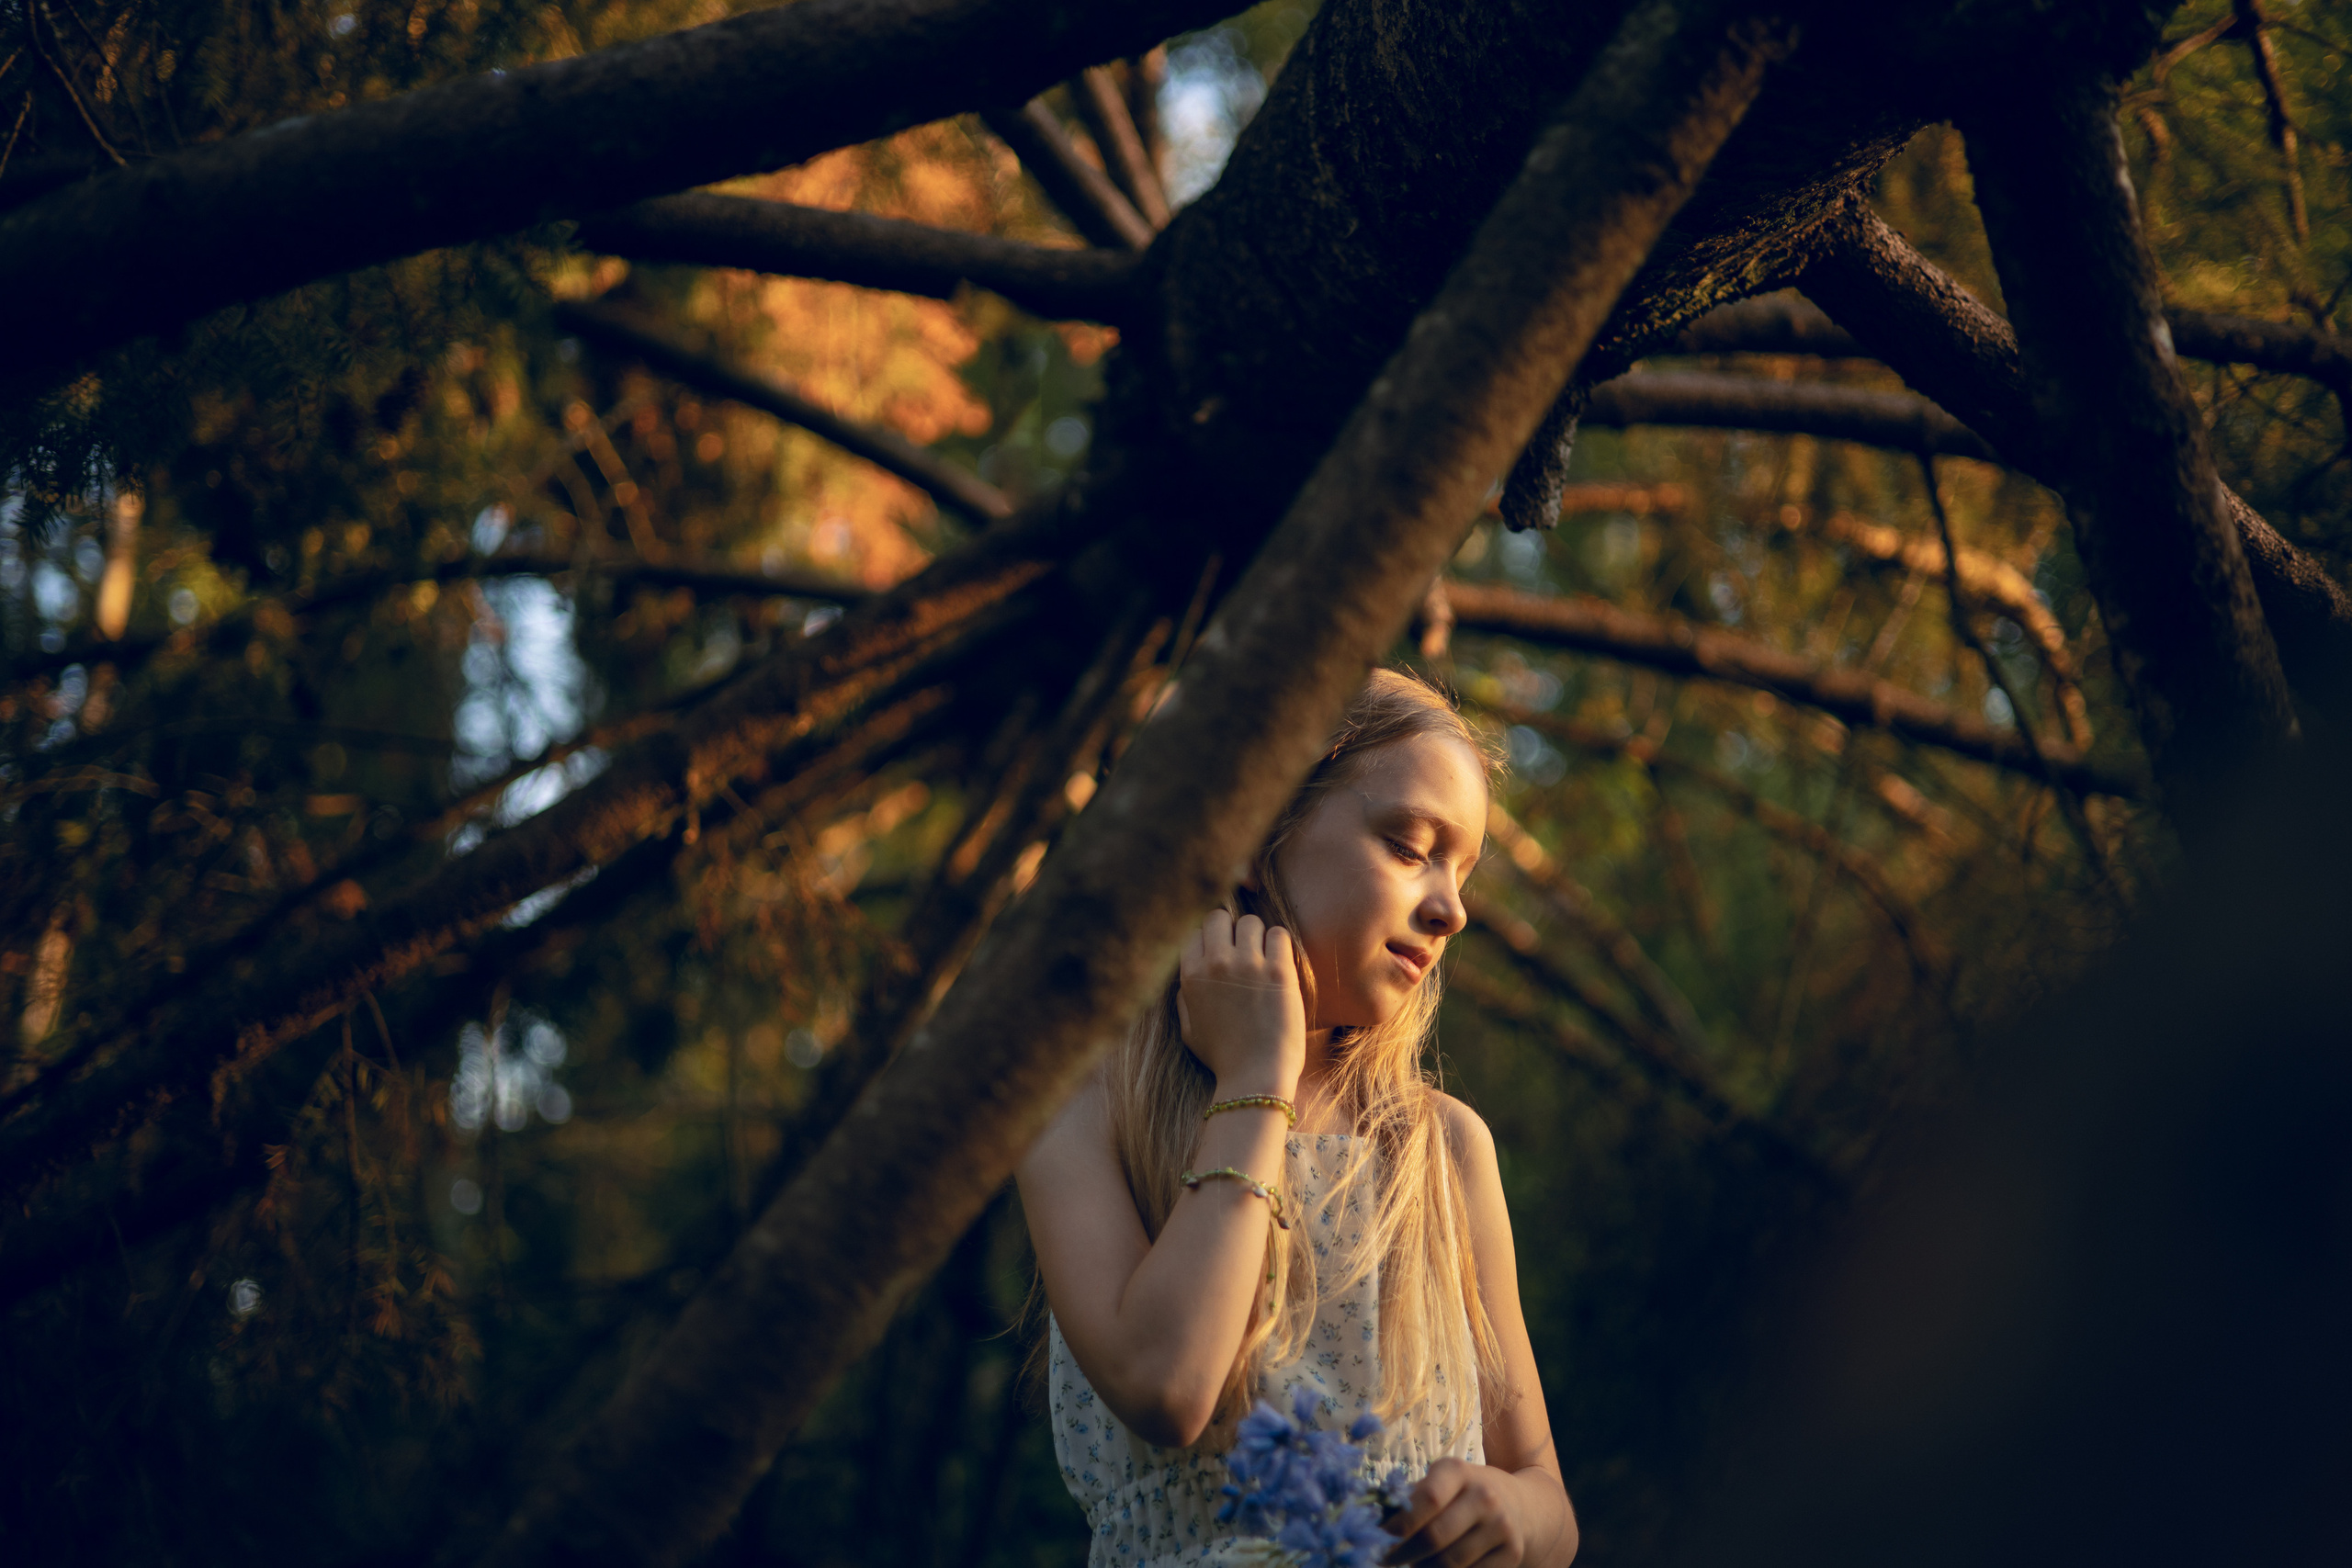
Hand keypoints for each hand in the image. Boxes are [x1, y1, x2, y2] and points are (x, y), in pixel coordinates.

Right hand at [1175, 908, 1304, 1096]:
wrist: (1255, 1077)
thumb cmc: (1223, 1058)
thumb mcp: (1189, 1030)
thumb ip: (1185, 999)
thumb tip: (1187, 979)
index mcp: (1191, 976)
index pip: (1194, 932)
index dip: (1209, 940)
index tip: (1221, 953)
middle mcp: (1216, 964)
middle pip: (1219, 917)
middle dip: (1230, 930)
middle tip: (1243, 949)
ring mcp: (1247, 965)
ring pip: (1251, 921)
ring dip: (1257, 936)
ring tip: (1264, 957)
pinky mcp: (1278, 971)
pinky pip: (1279, 934)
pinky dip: (1279, 944)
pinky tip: (1280, 963)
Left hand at [1382, 1459, 1530, 1567]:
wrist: (1518, 1505)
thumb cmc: (1462, 1493)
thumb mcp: (1439, 1482)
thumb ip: (1409, 1498)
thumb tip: (1372, 1518)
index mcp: (1458, 1472)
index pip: (1428, 1499)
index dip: (1400, 1523)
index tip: (1379, 1537)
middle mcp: (1484, 1496)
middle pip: (1434, 1538)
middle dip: (1403, 1554)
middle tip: (1385, 1559)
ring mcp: (1501, 1526)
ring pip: (1449, 1564)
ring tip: (1414, 1562)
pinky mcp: (1512, 1553)